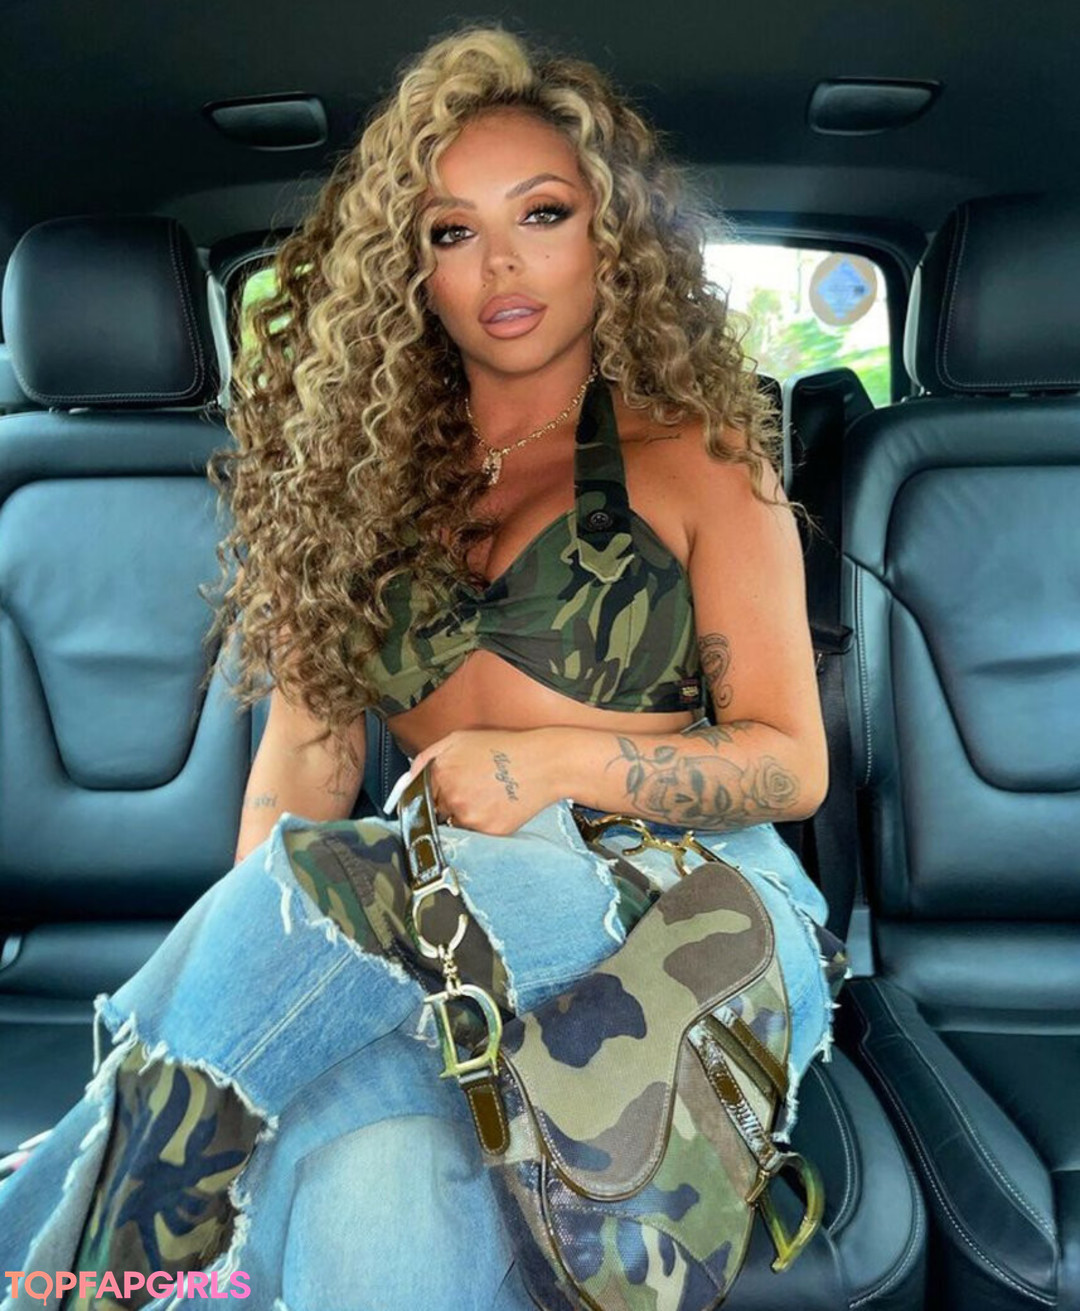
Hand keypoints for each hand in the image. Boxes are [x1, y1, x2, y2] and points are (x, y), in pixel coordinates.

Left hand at [405, 728, 560, 835]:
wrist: (543, 762)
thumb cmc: (504, 747)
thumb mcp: (459, 739)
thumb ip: (428, 757)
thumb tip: (408, 778)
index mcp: (440, 773)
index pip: (419, 797)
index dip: (430, 795)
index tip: (438, 796)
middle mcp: (451, 797)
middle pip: (436, 813)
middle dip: (448, 805)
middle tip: (472, 791)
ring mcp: (469, 816)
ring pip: (455, 825)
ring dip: (465, 816)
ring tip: (487, 797)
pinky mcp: (488, 831)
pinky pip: (476, 835)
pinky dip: (484, 824)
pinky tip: (498, 807)